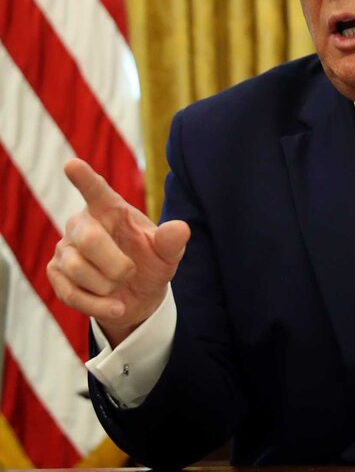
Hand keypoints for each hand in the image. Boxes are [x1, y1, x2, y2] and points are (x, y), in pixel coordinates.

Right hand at [47, 159, 189, 345]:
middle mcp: (82, 224)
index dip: (84, 178)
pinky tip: (116, 306)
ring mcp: (65, 249)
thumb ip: (172, 241)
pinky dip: (98, 305)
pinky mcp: (56, 274)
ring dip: (107, 285)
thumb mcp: (167, 254)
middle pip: (87, 239)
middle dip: (115, 263)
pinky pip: (71, 293)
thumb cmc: (150, 263)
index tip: (72, 164)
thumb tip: (181, 229)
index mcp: (110, 210)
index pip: (96, 191)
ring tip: (120, 286)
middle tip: (131, 272)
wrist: (138, 297)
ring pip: (77, 269)